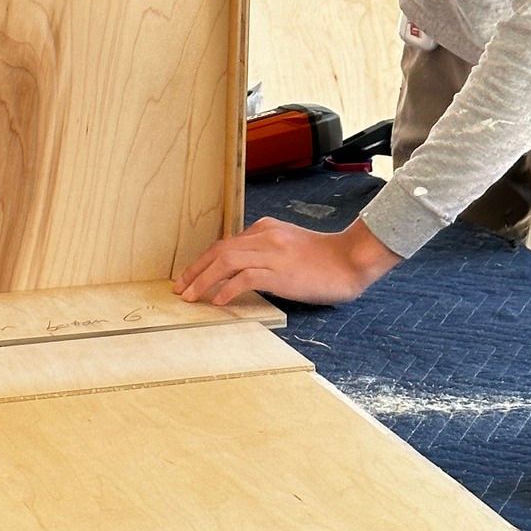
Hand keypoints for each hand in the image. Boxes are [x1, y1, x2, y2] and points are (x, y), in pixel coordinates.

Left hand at [175, 217, 399, 307]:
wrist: (350, 259)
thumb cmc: (324, 259)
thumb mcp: (289, 246)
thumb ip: (266, 252)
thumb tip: (242, 272)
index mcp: (265, 229)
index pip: (226, 244)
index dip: (204, 261)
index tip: (191, 276)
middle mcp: (265, 236)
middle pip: (220, 250)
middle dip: (196, 269)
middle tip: (180, 287)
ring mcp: (272, 253)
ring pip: (226, 261)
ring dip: (204, 280)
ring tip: (191, 296)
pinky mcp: (280, 272)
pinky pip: (245, 278)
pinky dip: (227, 289)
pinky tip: (218, 301)